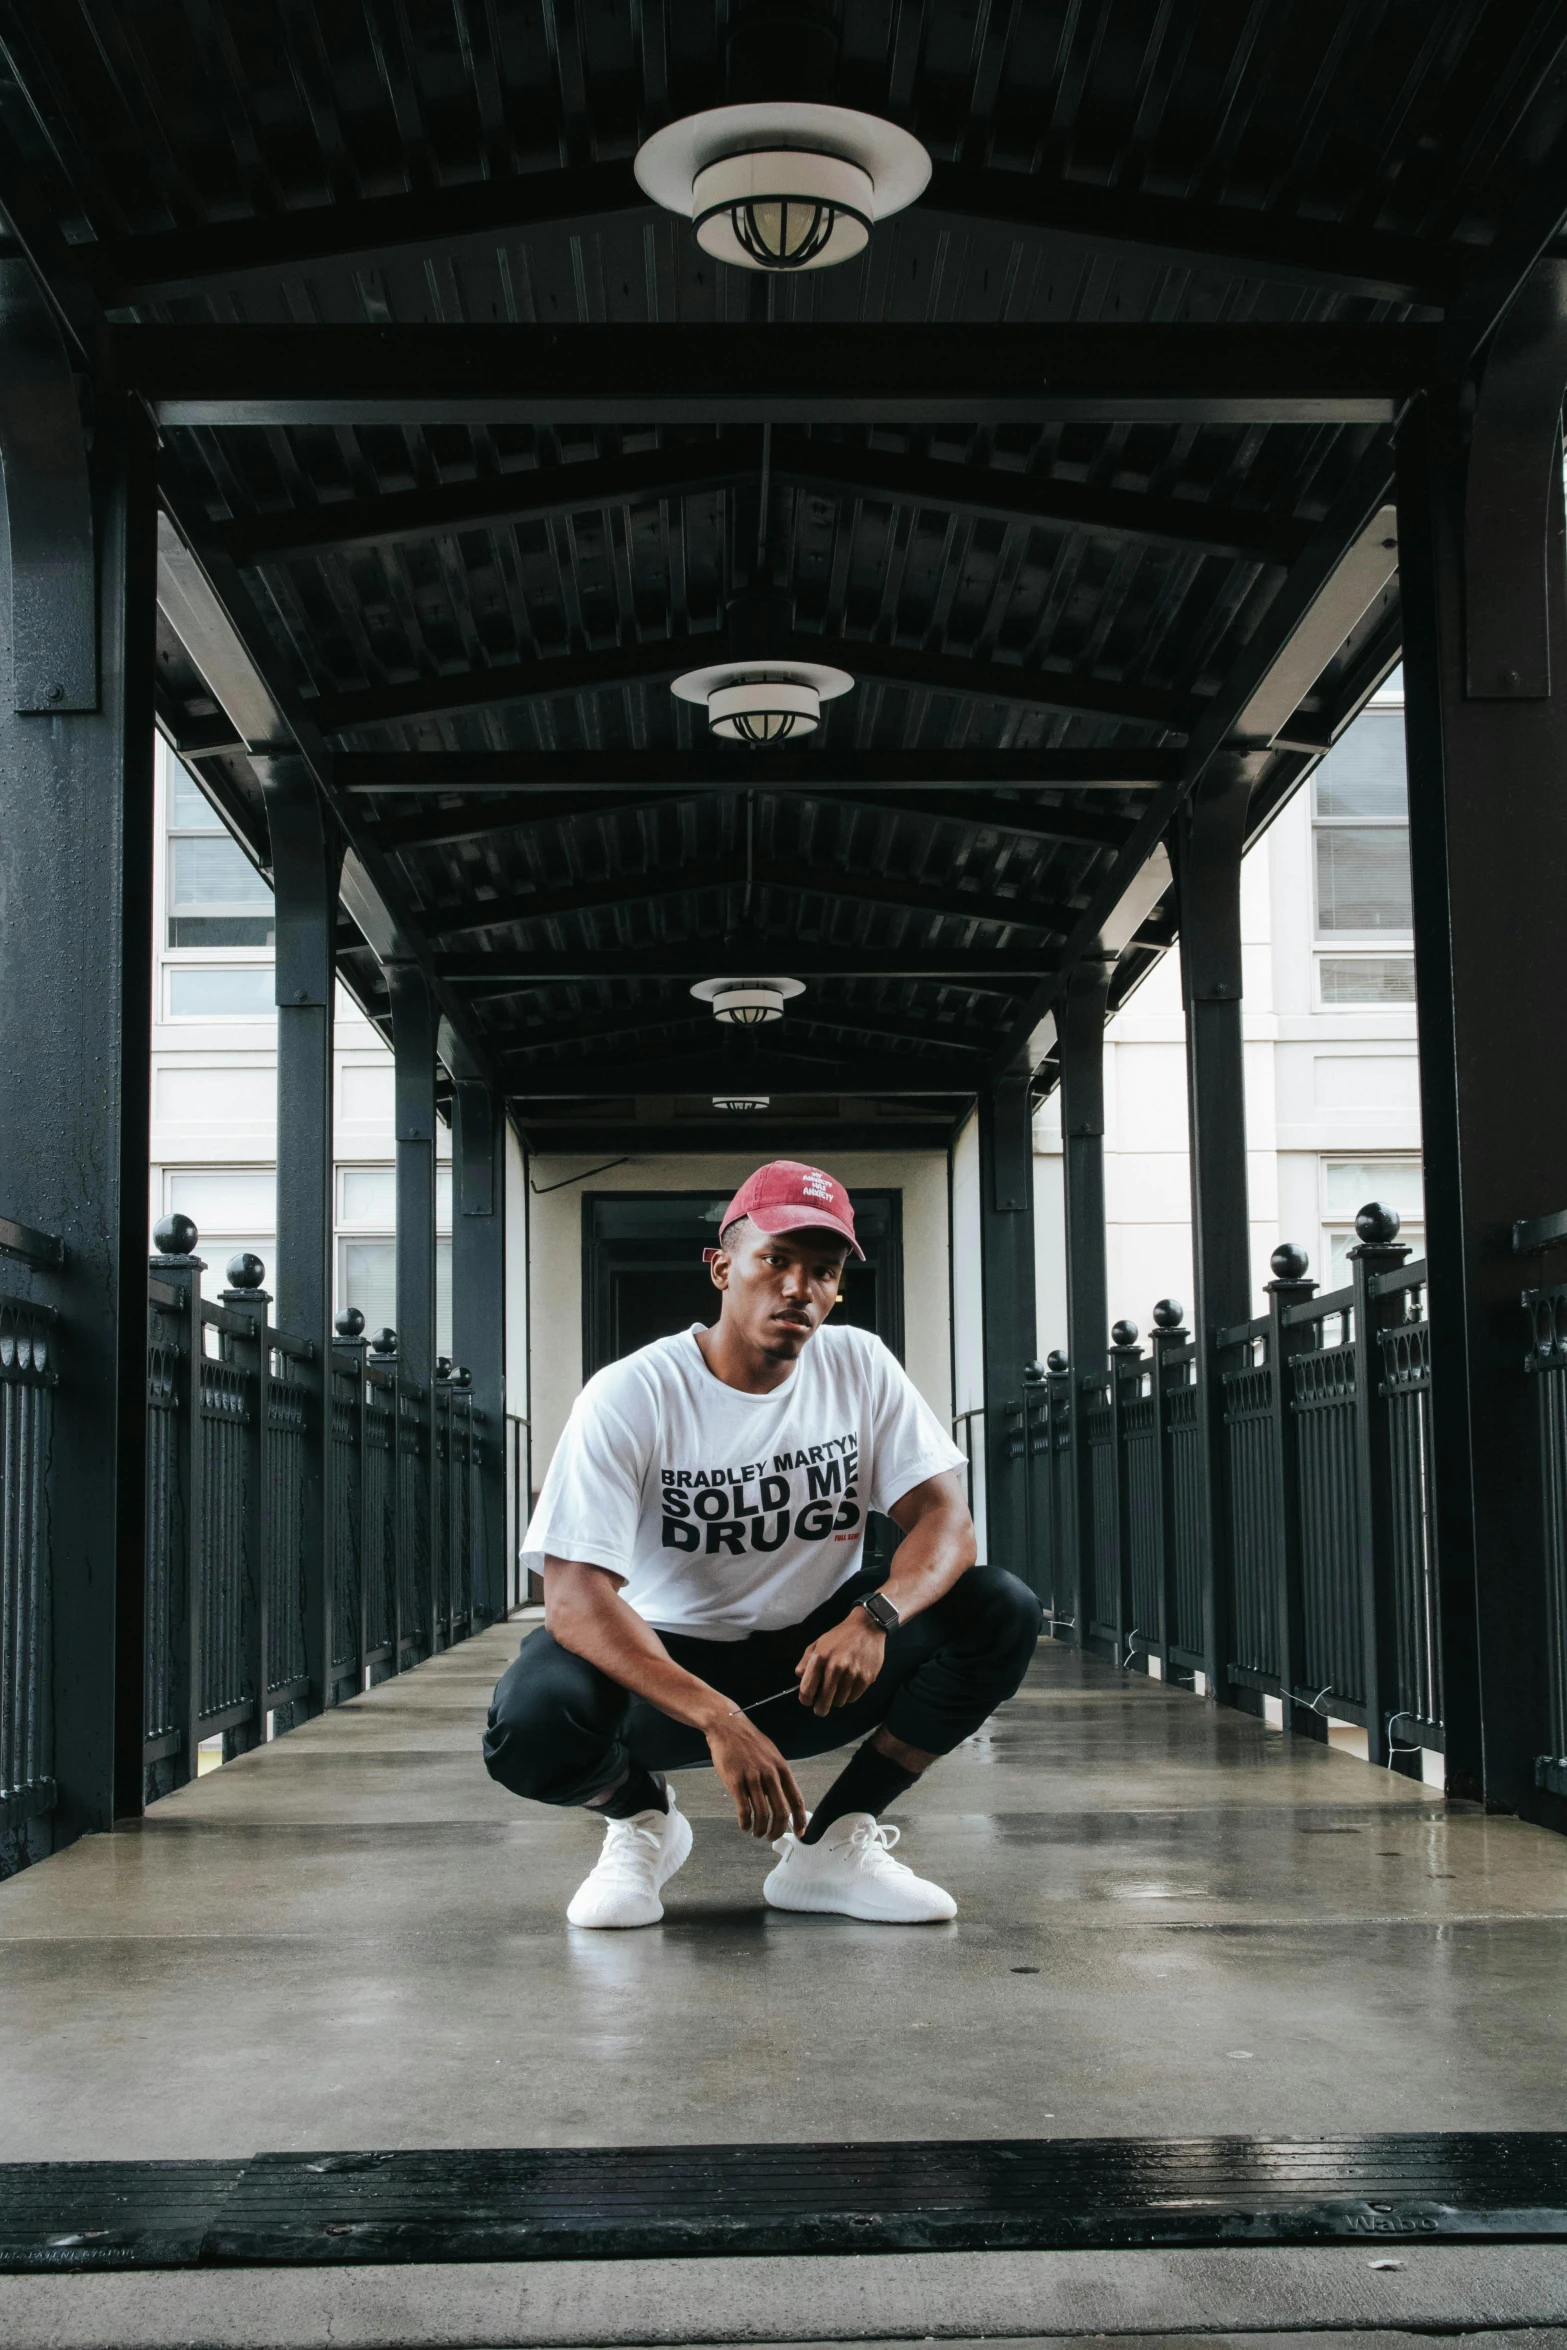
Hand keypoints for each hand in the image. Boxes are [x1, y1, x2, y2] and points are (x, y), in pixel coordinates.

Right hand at [704, 1712, 806, 1839]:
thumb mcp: (771, 1756)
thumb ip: (777, 1777)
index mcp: (782, 1769)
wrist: (727, 1726)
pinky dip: (745, 1823)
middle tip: (771, 1837)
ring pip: (762, 1814)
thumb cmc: (748, 1742)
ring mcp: (753, 1778)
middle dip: (778, 1831)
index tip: (800, 1833)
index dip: (800, 1820)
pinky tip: (744, 1826)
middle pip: (781, 1812)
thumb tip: (782, 1800)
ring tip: (756, 1833)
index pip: (796, 1800)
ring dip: (760, 1829)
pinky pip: (744, 1810)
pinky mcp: (736, 1781)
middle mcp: (770, 1774)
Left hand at [795, 1609, 885, 1716]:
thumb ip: (806, 1661)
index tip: (808, 1701)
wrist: (867, 1627)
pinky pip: (853, 1698)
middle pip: (824, 1702)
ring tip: (839, 1687)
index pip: (807, 1690)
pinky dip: (849, 1695)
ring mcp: (852, 1674)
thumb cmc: (840, 1636)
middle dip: (820, 1708)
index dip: (805, 1700)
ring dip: (837, 1698)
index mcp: (820, 1658)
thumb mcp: (818, 1643)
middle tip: (821, 1708)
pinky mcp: (866, 1679)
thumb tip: (800, 1678)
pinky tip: (850, 1683)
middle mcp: (835, 1667)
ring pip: (839, 1702)